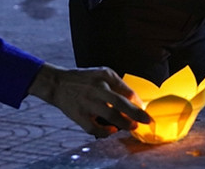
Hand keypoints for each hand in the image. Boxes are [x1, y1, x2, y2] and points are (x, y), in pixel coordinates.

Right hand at [28, 63, 150, 137]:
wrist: (58, 83)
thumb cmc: (84, 79)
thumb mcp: (102, 73)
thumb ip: (118, 84)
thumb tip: (134, 100)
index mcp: (104, 76)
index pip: (126, 90)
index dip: (137, 102)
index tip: (143, 109)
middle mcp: (96, 88)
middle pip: (120, 102)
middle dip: (136, 113)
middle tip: (146, 120)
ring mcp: (88, 102)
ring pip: (110, 116)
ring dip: (124, 123)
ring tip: (133, 127)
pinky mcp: (79, 115)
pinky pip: (94, 128)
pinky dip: (105, 131)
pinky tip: (112, 130)